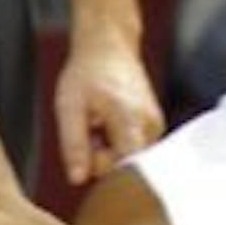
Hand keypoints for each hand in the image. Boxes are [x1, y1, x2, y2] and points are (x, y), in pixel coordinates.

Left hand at [54, 25, 162, 187]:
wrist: (109, 45)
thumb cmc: (88, 71)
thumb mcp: (69, 107)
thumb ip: (74, 145)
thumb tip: (78, 179)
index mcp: (132, 119)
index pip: (124, 168)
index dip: (101, 167)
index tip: (86, 149)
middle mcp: (151, 125)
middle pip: (124, 166)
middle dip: (100, 157)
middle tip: (88, 128)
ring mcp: (156, 126)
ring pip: (127, 159)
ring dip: (106, 149)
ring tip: (98, 123)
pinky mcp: (154, 126)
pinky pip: (131, 149)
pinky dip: (115, 142)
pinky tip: (108, 123)